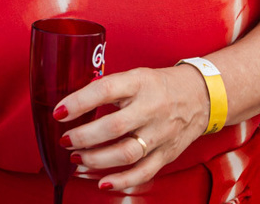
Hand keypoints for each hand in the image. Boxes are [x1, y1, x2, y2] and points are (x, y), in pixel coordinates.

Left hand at [54, 64, 209, 192]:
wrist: (199, 96)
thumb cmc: (159, 85)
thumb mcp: (134, 76)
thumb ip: (108, 89)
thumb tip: (73, 104)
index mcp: (139, 83)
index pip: (105, 90)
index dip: (79, 102)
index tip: (59, 112)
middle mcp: (151, 108)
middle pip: (114, 127)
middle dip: (84, 136)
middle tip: (65, 139)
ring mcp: (160, 133)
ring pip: (126, 152)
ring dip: (97, 159)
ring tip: (77, 157)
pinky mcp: (166, 153)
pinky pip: (144, 172)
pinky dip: (122, 181)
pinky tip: (103, 182)